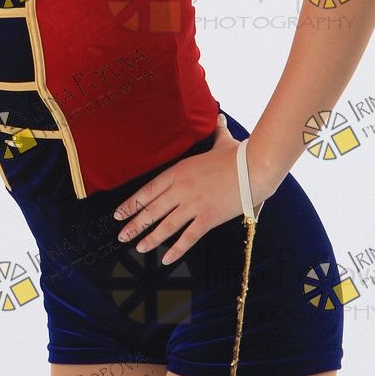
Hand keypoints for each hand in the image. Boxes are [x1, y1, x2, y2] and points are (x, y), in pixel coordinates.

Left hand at [113, 113, 255, 265]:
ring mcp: (193, 205)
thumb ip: (215, 131)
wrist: (255, 168)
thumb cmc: (238, 154)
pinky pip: (188, 238)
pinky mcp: (208, 218)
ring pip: (165, 226)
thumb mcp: (221, 140)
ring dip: (149, 238)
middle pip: (151, 210)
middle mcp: (182, 189)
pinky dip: (176, 250)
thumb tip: (218, 116)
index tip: (119, 213)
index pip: (148, 190)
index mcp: (179, 171)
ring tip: (138, 247)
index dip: (131, 204)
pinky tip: (166, 259)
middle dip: (134, 224)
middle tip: (121, 235)